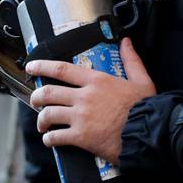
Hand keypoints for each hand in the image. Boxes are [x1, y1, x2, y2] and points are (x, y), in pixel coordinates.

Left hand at [27, 37, 156, 164]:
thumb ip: (131, 61)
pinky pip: (56, 136)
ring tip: (42, 124)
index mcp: (97, 81)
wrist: (151, 133)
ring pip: (48, 114)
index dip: (42, 66)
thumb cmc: (147, 108)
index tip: (31, 67)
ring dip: (41, 120)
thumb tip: (126, 42)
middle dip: (37, 97)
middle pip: (49, 92)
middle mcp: (84, 97)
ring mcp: (81, 117)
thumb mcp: (142, 80)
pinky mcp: (82, 137)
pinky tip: (49, 140)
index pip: (61, 69)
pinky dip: (49, 139)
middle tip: (35, 101)